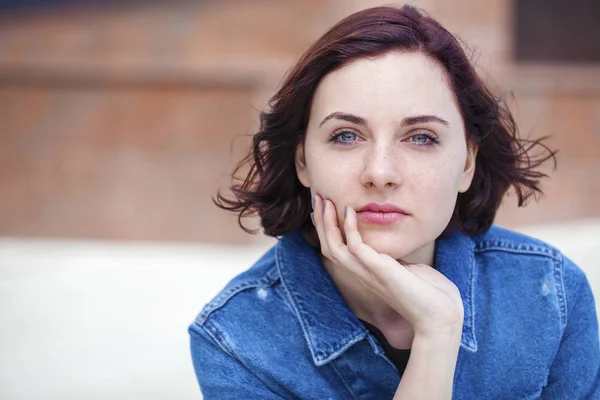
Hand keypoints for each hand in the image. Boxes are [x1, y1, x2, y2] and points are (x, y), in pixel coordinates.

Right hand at [312, 194, 463, 337]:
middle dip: (321, 222)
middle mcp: (363, 274)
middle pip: (328, 248)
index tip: (325, 208)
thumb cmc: (431, 295)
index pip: (337, 251)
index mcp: (368, 274)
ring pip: (333, 248)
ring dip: (326, 224)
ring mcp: (369, 274)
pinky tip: (350, 211)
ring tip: (325, 201)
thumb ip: (398, 261)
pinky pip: (355, 247)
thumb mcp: (409, 271)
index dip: (327, 230)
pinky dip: (349, 228)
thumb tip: (399, 253)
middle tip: (317, 198)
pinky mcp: (380, 271)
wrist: (442, 317)